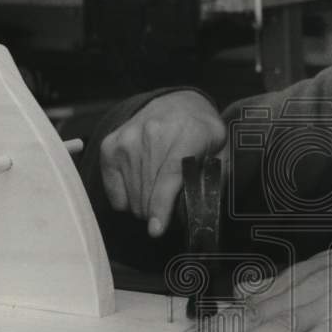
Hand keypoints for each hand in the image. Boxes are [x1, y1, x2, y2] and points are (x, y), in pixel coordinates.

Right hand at [100, 91, 225, 235]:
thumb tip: (205, 206)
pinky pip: (113, 193)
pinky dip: (126, 199)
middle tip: (170, 207)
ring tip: (158, 193)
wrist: (177, 103)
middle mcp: (152, 133)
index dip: (161, 206)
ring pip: (131, 198)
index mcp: (187, 134)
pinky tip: (141, 186)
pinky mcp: (110, 146)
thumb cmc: (201, 132)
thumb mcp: (221, 148)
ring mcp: (128, 140)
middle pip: (148, 194)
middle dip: (159, 213)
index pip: (169, 175)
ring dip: (145, 207)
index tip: (157, 229)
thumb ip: (217, 176)